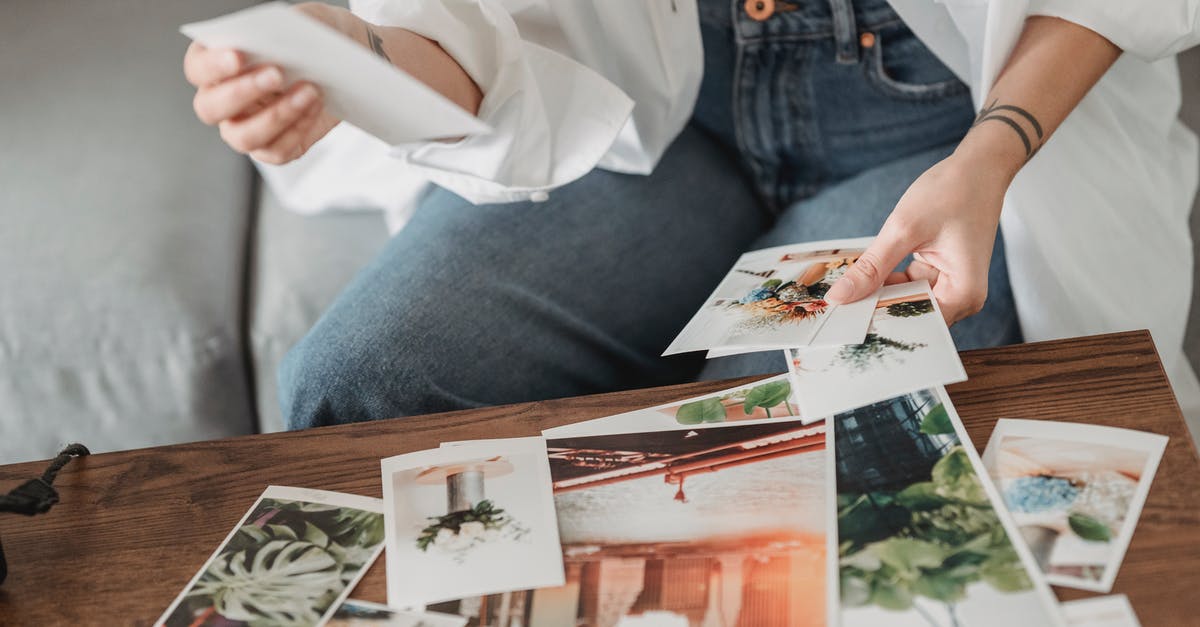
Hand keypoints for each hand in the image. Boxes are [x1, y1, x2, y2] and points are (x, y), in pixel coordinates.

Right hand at [183, 3, 355, 163]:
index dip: (213, 65)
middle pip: (210, 108)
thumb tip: (276, 38)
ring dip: (276, 116)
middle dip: (242, 92)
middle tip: (277, 74)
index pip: (197, 68)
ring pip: (243, 136)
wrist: (343, 64)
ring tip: (308, 91)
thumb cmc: (312, 40)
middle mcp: (222, 100)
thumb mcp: (303, 23)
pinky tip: (316, 105)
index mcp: (216, 64)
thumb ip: (284, 28)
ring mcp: (245, 127)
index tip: (238, 55)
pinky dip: (298, 129)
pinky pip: (276, 151)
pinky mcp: (274, 148)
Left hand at [823, 147, 1016, 324]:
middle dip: (874, 309)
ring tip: (842, 294)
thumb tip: (839, 296)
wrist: (979, 166)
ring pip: (904, 300)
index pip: (915, 324)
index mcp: (963, 294)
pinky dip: (885, 280)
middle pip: (909, 315)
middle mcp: (960, 296)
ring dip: (877, 294)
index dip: (878, 324)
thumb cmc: (953, 191)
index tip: (843, 324)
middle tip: (835, 309)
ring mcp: (949, 285)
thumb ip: (872, 267)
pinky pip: (906, 286)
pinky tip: (860, 276)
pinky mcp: (937, 272)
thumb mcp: (904, 229)